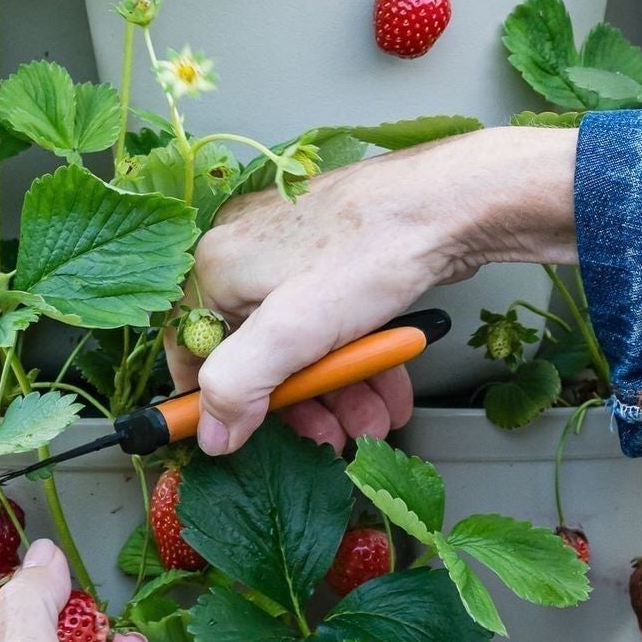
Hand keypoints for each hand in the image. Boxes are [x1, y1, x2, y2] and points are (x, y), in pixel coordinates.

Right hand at [171, 124, 578, 454]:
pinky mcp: (337, 259)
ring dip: (338, 391)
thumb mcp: (292, 332)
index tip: (239, 439)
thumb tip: (208, 434)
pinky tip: (386, 386)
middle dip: (299, 404)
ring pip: (303, 343)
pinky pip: (334, 324)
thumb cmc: (372, 251)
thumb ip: (238, 385)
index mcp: (218, 264)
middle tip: (330, 437)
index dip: (213, 402)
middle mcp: (247, 254)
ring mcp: (294, 254)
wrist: (452, 203)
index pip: (189, 348)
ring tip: (372, 418)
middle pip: (255, 352)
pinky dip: (357, 358)